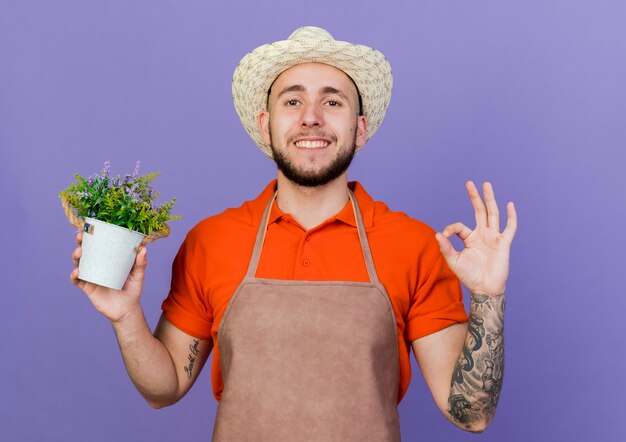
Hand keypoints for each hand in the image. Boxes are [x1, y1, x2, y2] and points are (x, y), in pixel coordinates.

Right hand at [71, 231, 146, 322]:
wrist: (126, 311)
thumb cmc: (132, 290)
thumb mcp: (138, 276)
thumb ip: (140, 264)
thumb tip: (143, 248)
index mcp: (109, 260)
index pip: (99, 245)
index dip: (94, 236)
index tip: (92, 226)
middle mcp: (98, 266)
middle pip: (86, 252)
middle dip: (81, 243)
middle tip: (81, 237)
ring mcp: (91, 276)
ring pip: (79, 263)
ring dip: (76, 257)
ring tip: (79, 253)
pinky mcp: (87, 288)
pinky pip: (77, 281)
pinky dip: (74, 275)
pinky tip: (77, 272)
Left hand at [435, 181, 516, 295]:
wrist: (484, 288)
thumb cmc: (469, 276)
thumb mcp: (454, 261)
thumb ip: (446, 248)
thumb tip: (437, 234)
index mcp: (470, 238)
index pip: (459, 226)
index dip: (451, 228)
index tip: (444, 236)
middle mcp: (482, 235)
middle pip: (479, 211)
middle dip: (474, 197)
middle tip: (469, 183)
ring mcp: (494, 238)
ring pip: (492, 214)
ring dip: (489, 199)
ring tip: (486, 184)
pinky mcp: (503, 244)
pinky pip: (509, 228)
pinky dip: (511, 217)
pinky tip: (509, 204)